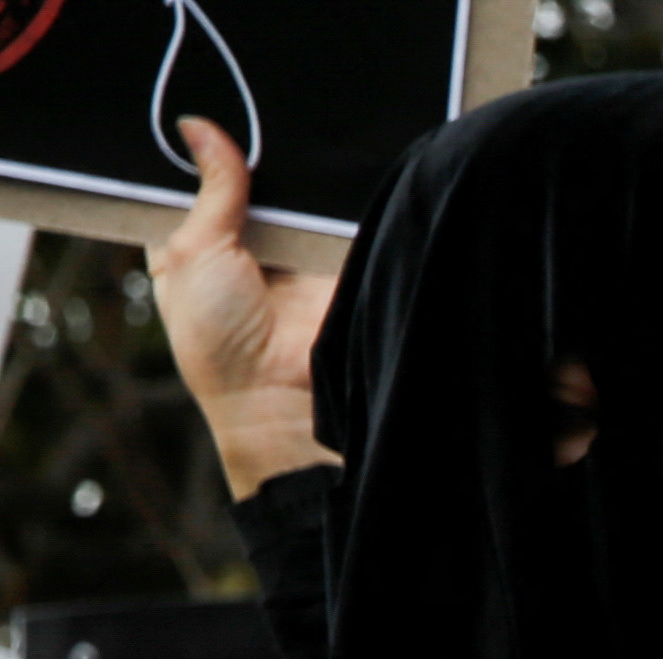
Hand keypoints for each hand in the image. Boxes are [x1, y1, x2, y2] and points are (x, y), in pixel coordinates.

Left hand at [150, 119, 337, 497]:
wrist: (287, 395)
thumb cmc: (219, 341)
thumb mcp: (194, 251)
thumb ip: (211, 189)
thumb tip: (199, 127)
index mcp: (191, 243)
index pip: (189, 181)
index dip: (190, 152)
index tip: (192, 121)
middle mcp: (242, 243)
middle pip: (241, 177)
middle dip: (240, 156)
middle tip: (236, 129)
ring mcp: (291, 249)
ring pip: (288, 189)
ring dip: (285, 176)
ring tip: (278, 154)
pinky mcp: (334, 254)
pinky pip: (330, 209)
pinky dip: (324, 192)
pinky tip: (315, 174)